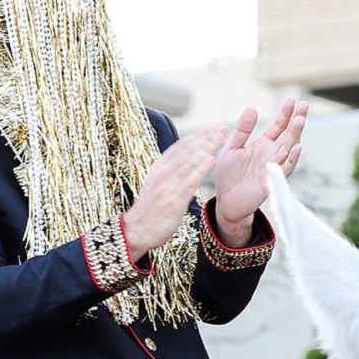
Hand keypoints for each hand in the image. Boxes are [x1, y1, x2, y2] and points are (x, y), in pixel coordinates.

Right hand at [123, 127, 226, 263]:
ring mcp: (168, 186)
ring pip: (190, 162)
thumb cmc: (149, 210)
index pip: (180, 147)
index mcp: (159, 168)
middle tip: (221, 127)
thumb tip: (183, 163)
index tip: (211, 127)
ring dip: (206, 148)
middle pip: (187, 150)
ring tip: (220, 137)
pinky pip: (189, 182)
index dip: (197, 136)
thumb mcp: (157, 185)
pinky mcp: (174, 200)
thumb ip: (169, 173)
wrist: (136, 231)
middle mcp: (163, 173)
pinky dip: (200, 169)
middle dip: (205, 137)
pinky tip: (211, 159)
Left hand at [213, 98, 307, 244]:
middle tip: (304, 105)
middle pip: (288, 134)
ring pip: (289, 149)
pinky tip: (297, 146)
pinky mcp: (272, 182)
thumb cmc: (229, 175)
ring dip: (296, 135)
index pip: (278, 126)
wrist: (226, 201)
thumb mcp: (232, 148)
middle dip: (296, 120)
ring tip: (300, 120)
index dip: (285, 113)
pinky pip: (284, 169)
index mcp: (263, 145)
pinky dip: (291, 158)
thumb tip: (252, 108)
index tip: (292, 99)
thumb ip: (242, 130)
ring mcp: (274, 167)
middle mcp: (272, 154)